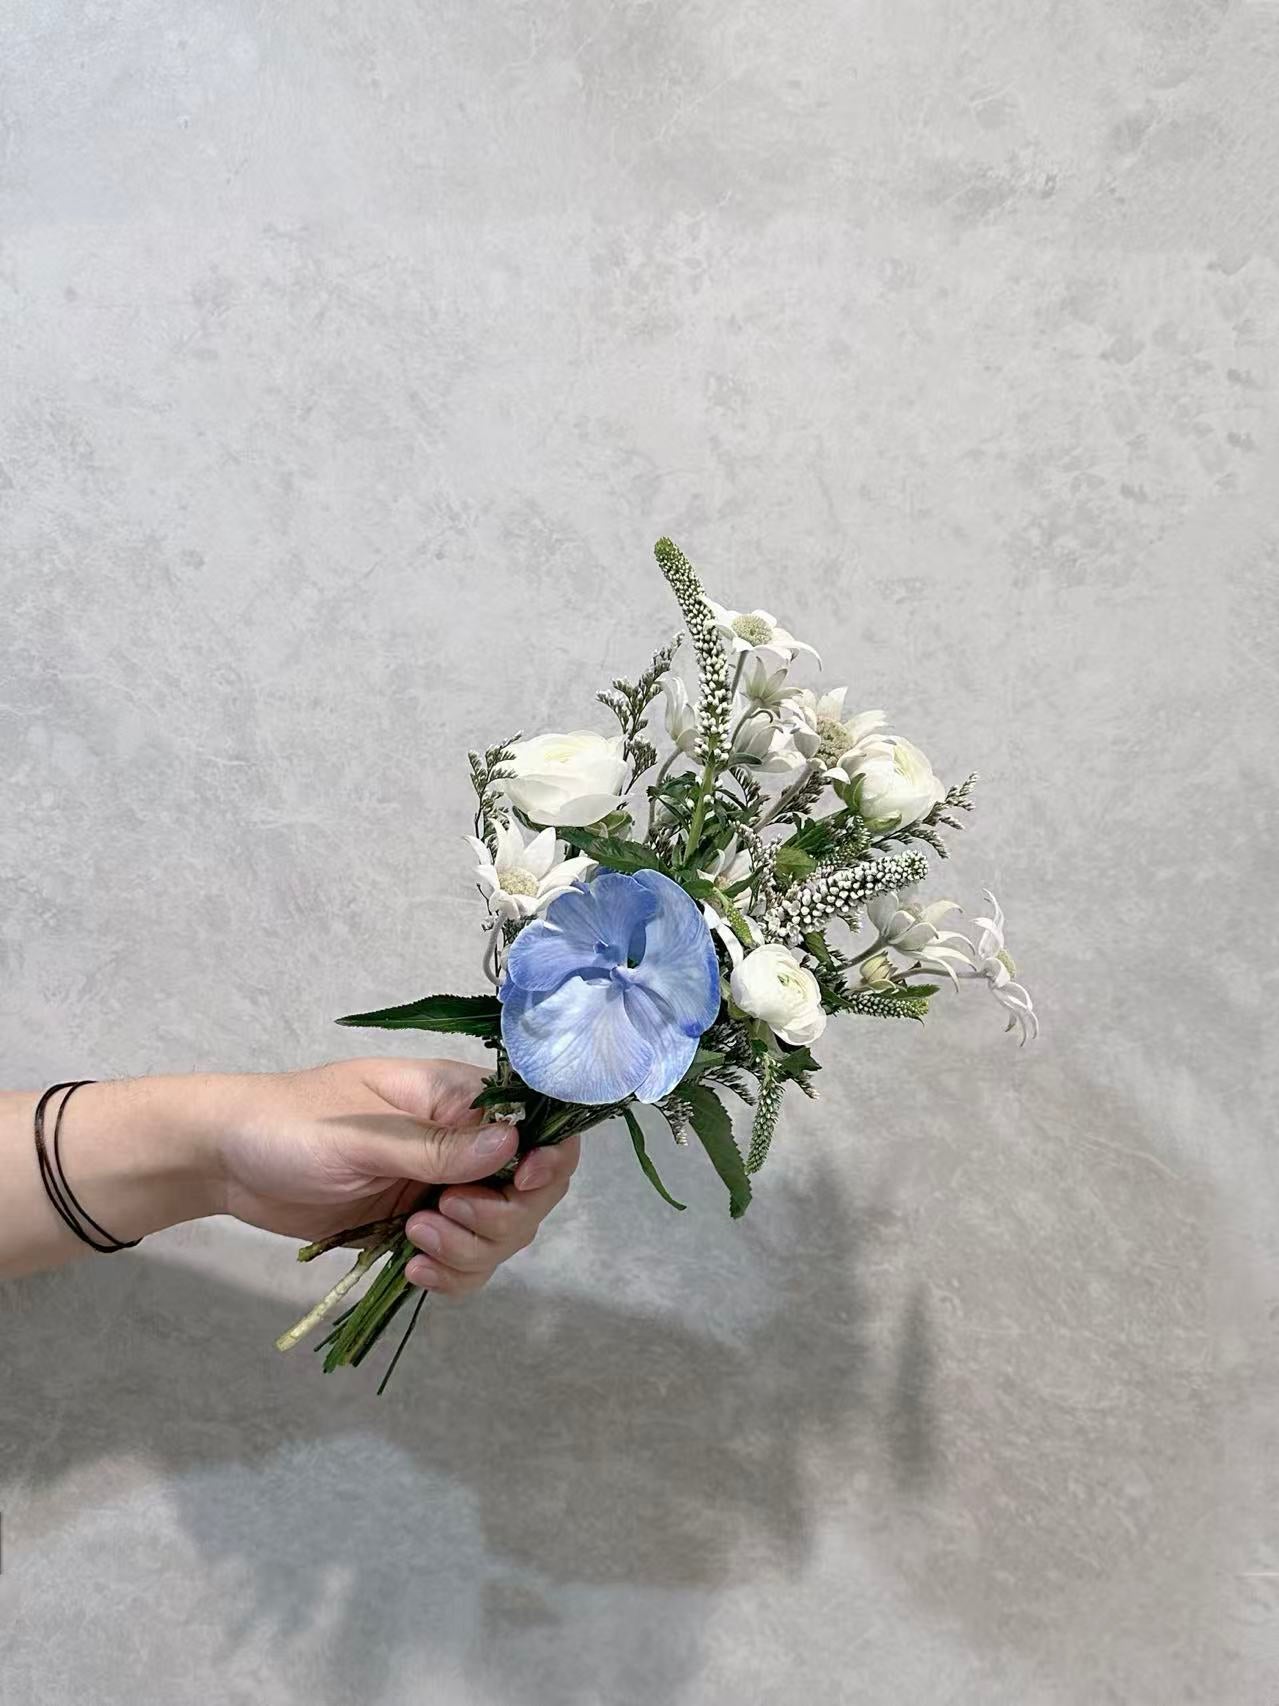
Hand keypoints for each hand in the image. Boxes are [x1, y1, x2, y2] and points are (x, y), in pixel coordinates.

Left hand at [214, 1057, 579, 1295]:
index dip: (545, 1157)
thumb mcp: (360, 1134)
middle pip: (530, 1190)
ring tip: (411, 1240)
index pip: (534, 1121)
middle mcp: (460, 1142)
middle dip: (499, 1218)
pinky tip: (412, 1271)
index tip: (520, 1184)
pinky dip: (450, 1274)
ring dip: (469, 1251)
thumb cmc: (287, 1125)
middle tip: (441, 1217)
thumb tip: (513, 1143)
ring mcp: (441, 1188)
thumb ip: (434, 1147)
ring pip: (500, 1234)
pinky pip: (463, 1262)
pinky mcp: (417, 1227)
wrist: (227, 1162)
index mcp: (453, 1097)